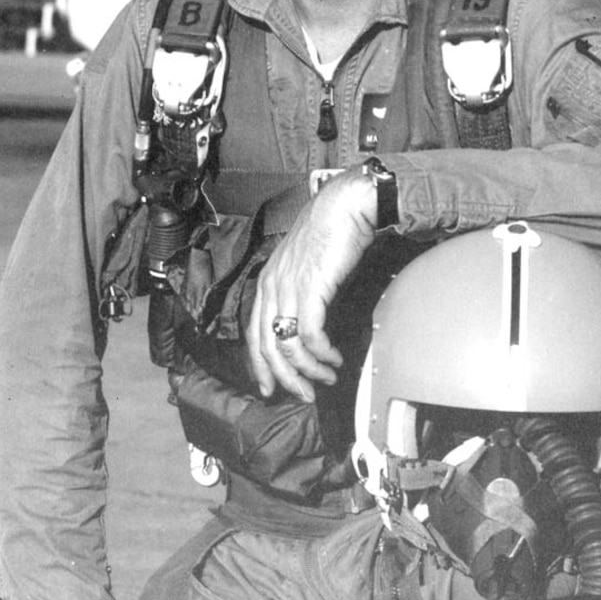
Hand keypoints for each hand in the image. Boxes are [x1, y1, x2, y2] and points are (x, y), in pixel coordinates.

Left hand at [246, 168, 377, 402]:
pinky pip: (310, 334)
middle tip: (305, 394)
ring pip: (287, 346)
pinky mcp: (310, 288)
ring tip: (326, 377)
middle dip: (286, 378)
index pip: (254, 334)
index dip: (261, 366)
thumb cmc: (330, 230)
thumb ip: (300, 291)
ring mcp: (288, 287)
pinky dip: (322, 353)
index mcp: (267, 281)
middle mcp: (272, 286)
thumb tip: (307, 324)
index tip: (272, 388)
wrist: (346, 205)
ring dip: (309, 369)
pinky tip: (334, 358)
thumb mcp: (306, 265)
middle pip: (267, 347)